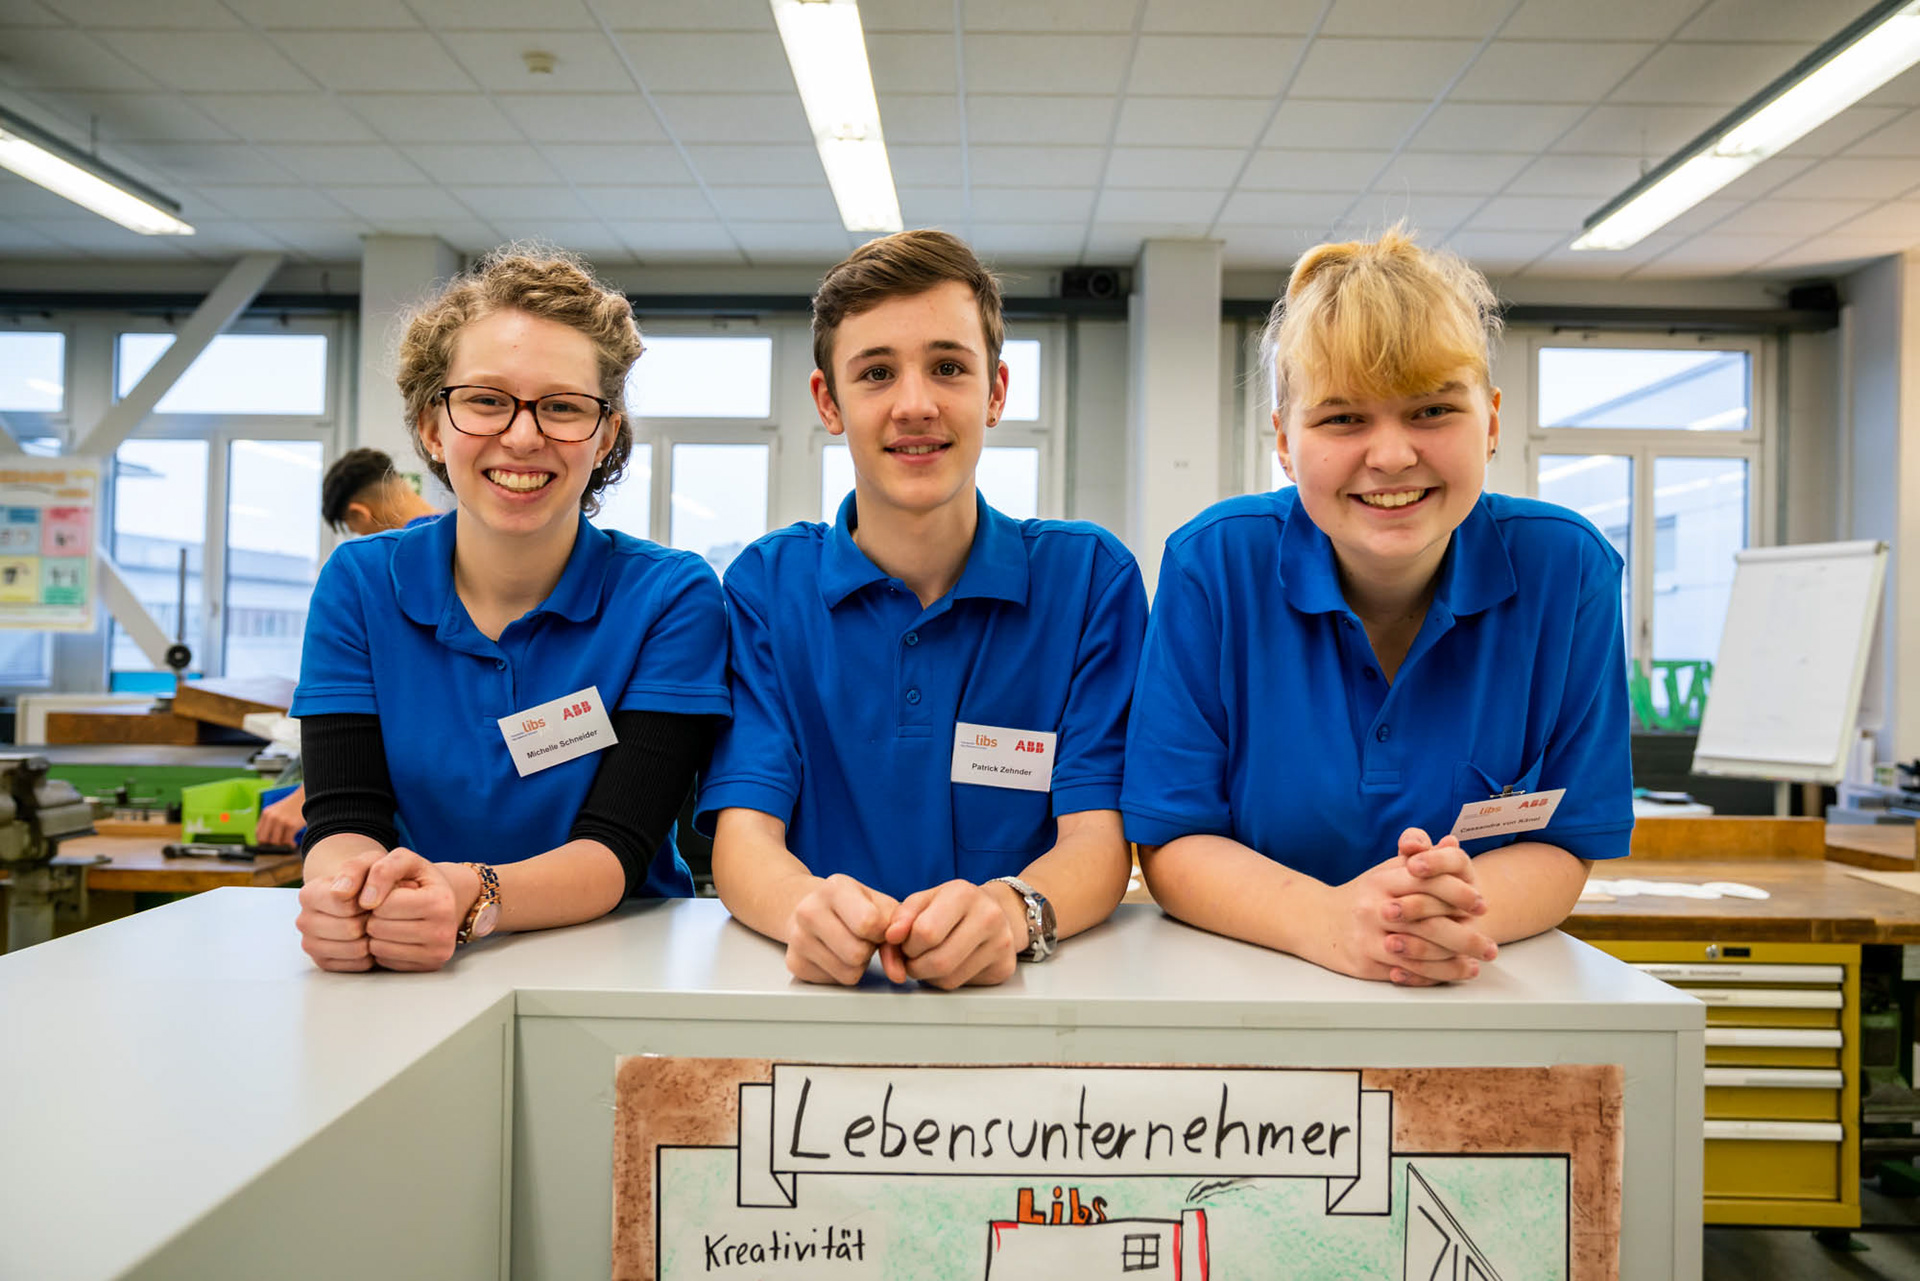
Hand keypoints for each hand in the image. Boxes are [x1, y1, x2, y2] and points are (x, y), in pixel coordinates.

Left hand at [255, 790, 303, 847]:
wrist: (308, 797)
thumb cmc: (294, 807)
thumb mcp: (278, 811)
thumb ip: (271, 822)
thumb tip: (267, 841)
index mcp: (266, 813)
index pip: (258, 834)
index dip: (263, 842)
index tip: (269, 846)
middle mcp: (271, 817)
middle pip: (264, 840)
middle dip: (271, 846)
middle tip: (279, 847)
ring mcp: (281, 821)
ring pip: (275, 842)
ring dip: (282, 846)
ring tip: (288, 844)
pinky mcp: (291, 825)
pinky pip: (287, 841)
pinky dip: (290, 845)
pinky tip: (293, 843)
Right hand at [295, 847, 380, 971]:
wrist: (360, 896)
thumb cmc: (366, 878)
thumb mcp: (367, 861)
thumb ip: (355, 869)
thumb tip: (340, 892)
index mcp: (308, 894)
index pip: (344, 904)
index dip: (367, 901)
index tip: (370, 895)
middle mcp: (303, 920)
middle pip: (350, 929)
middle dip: (370, 920)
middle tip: (374, 912)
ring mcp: (310, 944)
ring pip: (354, 949)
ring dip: (371, 937)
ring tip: (372, 924)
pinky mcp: (323, 962)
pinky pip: (356, 965)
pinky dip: (369, 953)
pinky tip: (368, 939)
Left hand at [360, 849, 470, 972]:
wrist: (442, 899)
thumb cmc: (416, 878)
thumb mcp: (401, 860)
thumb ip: (378, 869)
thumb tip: (345, 894)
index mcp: (440, 902)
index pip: (385, 904)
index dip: (377, 894)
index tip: (388, 890)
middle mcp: (444, 932)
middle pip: (379, 928)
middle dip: (374, 915)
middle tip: (387, 906)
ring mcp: (437, 953)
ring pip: (378, 948)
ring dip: (375, 932)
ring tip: (389, 919)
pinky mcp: (428, 967)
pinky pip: (385, 961)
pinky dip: (383, 947)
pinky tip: (394, 934)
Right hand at [784, 873, 899, 985]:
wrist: (813, 907)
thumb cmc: (854, 906)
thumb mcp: (881, 905)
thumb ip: (898, 932)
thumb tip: (898, 973)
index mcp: (834, 889)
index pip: (868, 923)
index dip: (881, 931)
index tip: (877, 925)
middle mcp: (809, 911)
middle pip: (857, 953)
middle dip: (868, 950)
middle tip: (861, 937)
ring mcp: (797, 938)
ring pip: (848, 973)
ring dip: (857, 964)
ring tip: (849, 944)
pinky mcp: (795, 963)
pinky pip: (835, 982)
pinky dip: (841, 972)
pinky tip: (835, 954)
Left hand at [881, 880, 1019, 989]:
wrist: (996, 910)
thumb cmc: (953, 906)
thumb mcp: (924, 900)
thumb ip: (901, 917)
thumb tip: (891, 937)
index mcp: (964, 894)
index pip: (926, 933)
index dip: (907, 945)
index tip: (906, 942)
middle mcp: (988, 916)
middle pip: (938, 961)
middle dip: (915, 966)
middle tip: (913, 957)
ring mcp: (1001, 943)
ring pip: (949, 979)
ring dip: (928, 976)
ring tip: (930, 959)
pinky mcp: (1004, 966)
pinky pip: (962, 985)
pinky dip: (946, 980)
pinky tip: (949, 964)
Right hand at [1318, 844, 1493, 986]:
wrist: (1317, 921)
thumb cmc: (1363, 895)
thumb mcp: (1387, 870)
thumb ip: (1419, 857)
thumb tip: (1450, 842)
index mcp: (1382, 880)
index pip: (1427, 883)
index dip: (1459, 893)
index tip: (1481, 905)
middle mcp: (1374, 908)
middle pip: (1428, 923)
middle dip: (1465, 936)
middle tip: (1490, 945)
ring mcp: (1368, 937)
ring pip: (1420, 953)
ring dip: (1454, 961)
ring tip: (1478, 962)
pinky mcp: (1365, 962)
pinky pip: (1406, 971)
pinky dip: (1434, 975)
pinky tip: (1453, 972)